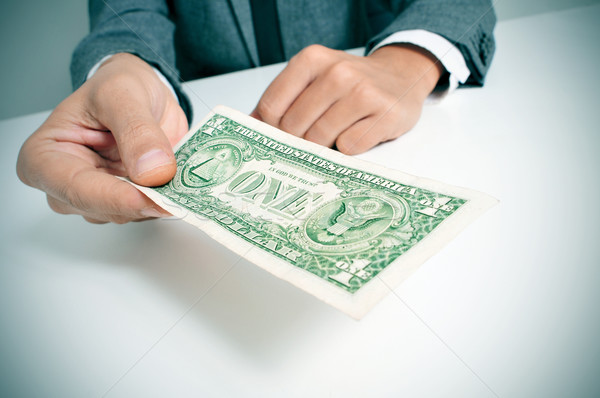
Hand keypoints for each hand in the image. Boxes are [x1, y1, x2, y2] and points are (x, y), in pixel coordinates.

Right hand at [17, 53, 187, 222]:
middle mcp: (65, 185)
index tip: (148, 198)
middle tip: (178, 194)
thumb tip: (153, 170)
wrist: (141, 91)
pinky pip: (148, 211)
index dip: (114, 198)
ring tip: (181, 178)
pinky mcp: (127, 202)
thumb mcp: (123, 94)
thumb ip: (137, 131)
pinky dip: (168, 200)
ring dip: (157, 201)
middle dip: (141, 203)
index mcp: (45, 156)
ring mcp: (98, 197)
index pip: (75, 188)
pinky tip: (180, 183)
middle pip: (101, 208)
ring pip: (128, 215)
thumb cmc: (116, 87)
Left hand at [251, 44, 442, 154]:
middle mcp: (337, 72)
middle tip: (311, 139)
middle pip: (294, 127)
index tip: (281, 136)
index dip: (272, 129)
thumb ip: (283, 100)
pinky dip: (348, 149)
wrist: (400, 77)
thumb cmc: (350, 84)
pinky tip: (357, 133)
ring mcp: (363, 93)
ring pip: (320, 139)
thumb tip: (247, 125)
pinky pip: (349, 148)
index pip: (272, 107)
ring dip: (323, 147)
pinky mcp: (384, 115)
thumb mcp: (313, 79)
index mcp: (312, 59)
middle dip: (299, 141)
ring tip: (335, 134)